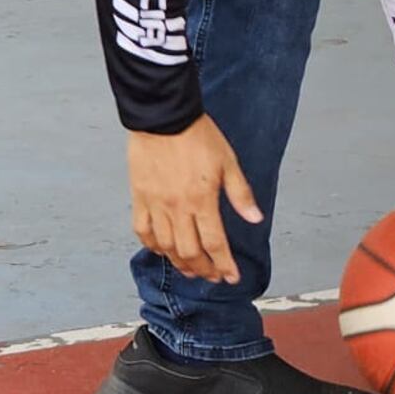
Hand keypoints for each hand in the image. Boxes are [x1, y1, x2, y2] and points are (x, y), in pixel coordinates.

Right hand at [127, 119, 258, 282]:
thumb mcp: (228, 162)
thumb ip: (240, 194)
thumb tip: (255, 218)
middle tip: (212, 276)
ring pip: (166, 247)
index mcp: (202, 200)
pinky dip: (152, 245)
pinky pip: (142, 230)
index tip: (231, 277)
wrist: (163, 116)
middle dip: (203, 269)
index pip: (215, 243)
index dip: (224, 264)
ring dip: (179, 263)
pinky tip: (162, 250)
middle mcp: (178, 208)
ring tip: (190, 269)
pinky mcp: (139, 197)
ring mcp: (156, 204)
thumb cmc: (198, 136)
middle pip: (190, 252)